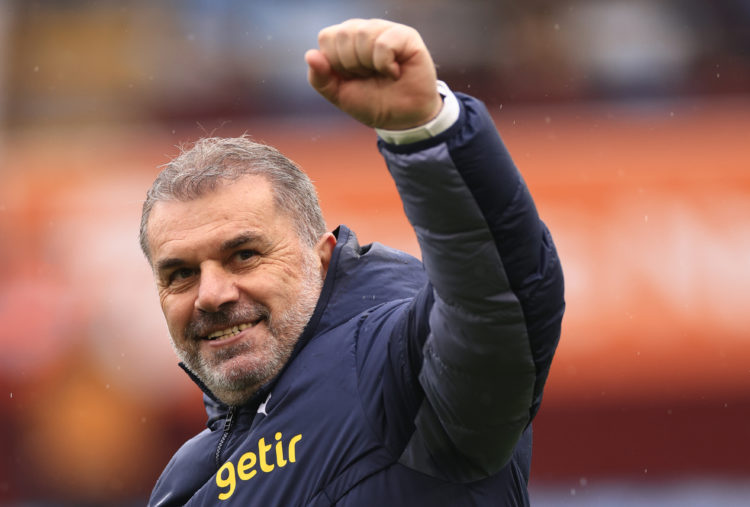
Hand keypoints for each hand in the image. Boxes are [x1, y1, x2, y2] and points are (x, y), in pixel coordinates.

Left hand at [305, 18, 442, 129]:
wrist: (401, 119)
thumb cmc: (372, 103)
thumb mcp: (339, 95)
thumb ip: (320, 78)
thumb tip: (310, 55)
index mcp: (346, 41)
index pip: (327, 37)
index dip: (335, 63)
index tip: (351, 78)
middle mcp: (365, 30)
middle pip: (343, 34)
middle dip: (351, 65)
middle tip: (367, 77)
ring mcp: (386, 31)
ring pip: (363, 34)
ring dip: (368, 64)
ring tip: (381, 74)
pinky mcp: (406, 36)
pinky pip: (384, 42)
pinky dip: (385, 64)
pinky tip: (395, 72)